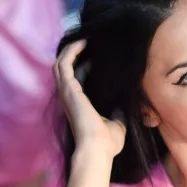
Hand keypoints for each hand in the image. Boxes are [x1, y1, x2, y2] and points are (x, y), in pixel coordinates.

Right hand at [53, 40, 125, 157]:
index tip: (98, 56)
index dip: (85, 66)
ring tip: (85, 39)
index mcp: (79, 105)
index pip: (77, 79)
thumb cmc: (107, 142)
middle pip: (66, 69)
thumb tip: (125, 105)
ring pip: (61, 63)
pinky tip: (83, 42)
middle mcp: (70, 97)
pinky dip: (71, 51)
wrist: (99, 148)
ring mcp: (67, 92)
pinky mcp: (68, 89)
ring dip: (71, 49)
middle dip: (75, 54)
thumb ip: (118, 113)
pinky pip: (64, 64)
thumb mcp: (117, 123)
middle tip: (90, 42)